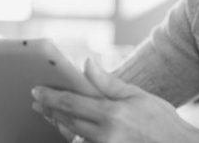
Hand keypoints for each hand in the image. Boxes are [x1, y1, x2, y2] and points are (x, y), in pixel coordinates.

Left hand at [31, 58, 198, 142]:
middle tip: (36, 101)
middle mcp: (106, 135)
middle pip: (67, 121)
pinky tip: (68, 128)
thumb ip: (109, 82)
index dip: (50, 96)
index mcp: (112, 114)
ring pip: (72, 135)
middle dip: (49, 109)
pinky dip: (74, 136)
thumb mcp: (138, 95)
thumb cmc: (162, 120)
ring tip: (48, 112)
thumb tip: (87, 63)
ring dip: (58, 123)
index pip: (71, 103)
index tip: (36, 90)